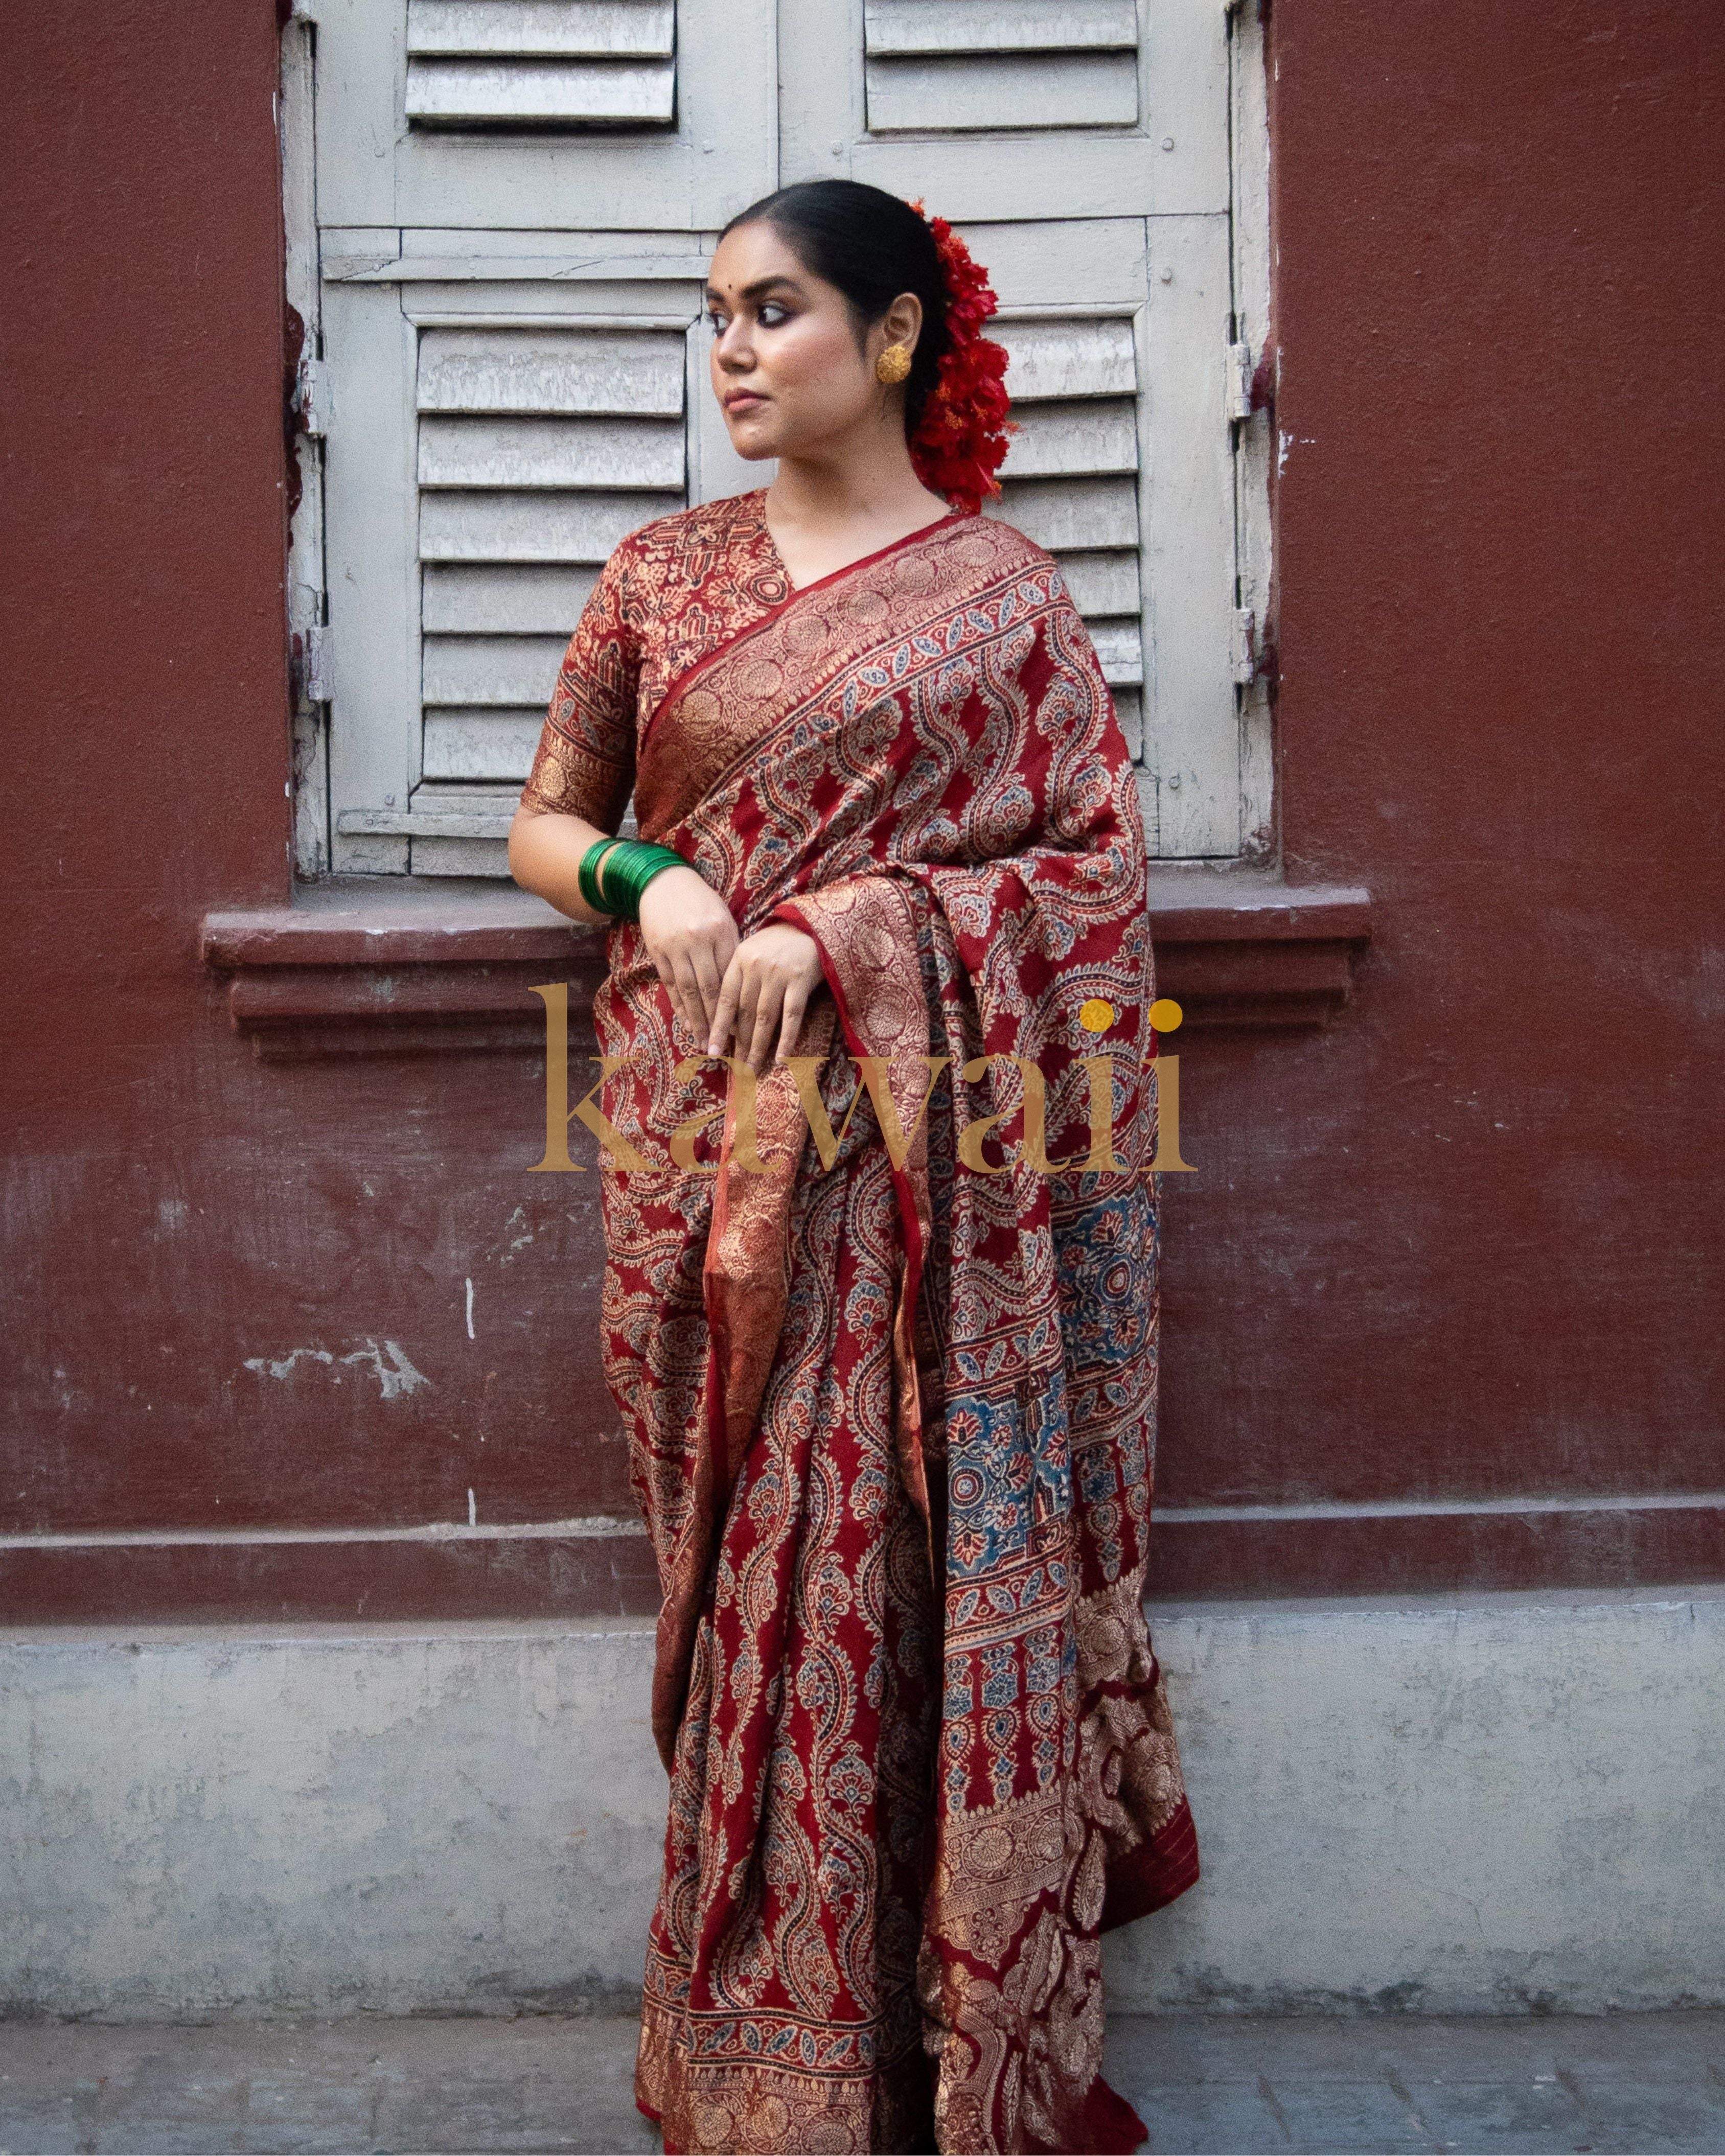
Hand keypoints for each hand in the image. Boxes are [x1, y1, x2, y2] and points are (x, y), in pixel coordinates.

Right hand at [636, 865, 738, 1044]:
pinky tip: (686, 1021)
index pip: (732, 976)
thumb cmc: (702, 902)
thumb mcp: (723, 918)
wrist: (664, 881)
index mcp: (721, 931)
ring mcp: (676, 946)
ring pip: (688, 990)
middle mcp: (699, 940)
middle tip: (725, 1045)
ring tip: (703, 1041)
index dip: (737, 1004)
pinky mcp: (657, 950)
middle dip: (718, 1019)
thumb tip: (741, 985)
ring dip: (697, 1019)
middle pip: (711, 987)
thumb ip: (731, 948)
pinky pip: (669, 984)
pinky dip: (678, 1005)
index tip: (745, 1027)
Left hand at [709, 923, 825, 1073]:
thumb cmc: (779, 944)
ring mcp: (778, 974)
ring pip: (764, 1018)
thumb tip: (726, 1022)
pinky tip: (781, 1058)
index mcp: (739, 960)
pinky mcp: (800, 980)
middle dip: (739, 1043)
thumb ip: (739, 979)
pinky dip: (786, 1039)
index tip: (711, 1050)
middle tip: (736, 1068)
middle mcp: (756, 967)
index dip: (718, 1027)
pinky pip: (791, 1016)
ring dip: (758, 1046)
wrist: (812, 926)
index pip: (725, 1000)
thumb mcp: (752, 952)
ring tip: (752, 1068)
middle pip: (744, 1013)